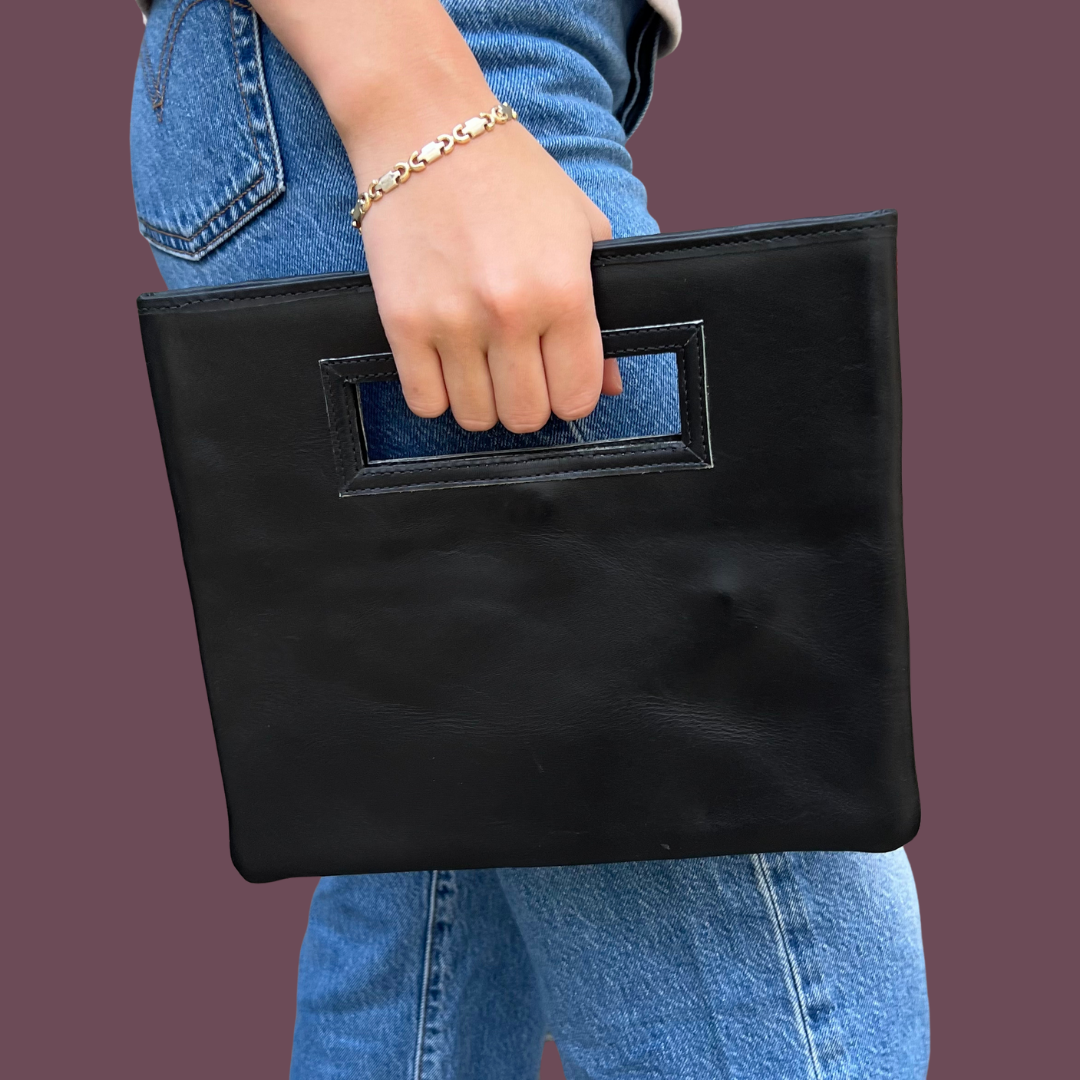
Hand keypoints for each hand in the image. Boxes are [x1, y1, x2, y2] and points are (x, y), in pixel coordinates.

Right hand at [248, 0, 619, 431]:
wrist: (426, 128)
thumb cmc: (511, 176)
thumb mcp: (582, 232)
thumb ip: (601, 315)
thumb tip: (607, 385)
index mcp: (564, 292)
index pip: (576, 397)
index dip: (570, 395)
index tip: (558, 378)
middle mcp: (510, 314)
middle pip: (525, 415)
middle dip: (527, 400)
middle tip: (517, 370)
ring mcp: (453, 322)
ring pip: (475, 416)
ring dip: (481, 399)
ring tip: (479, 362)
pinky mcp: (403, 322)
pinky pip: (424, 401)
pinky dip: (437, 394)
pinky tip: (445, 363)